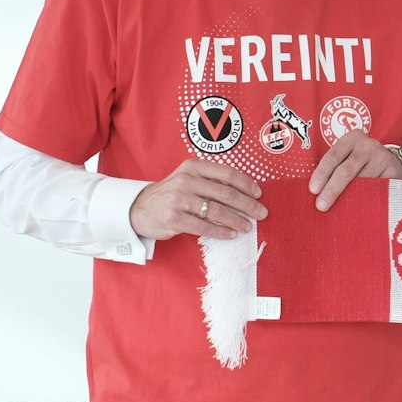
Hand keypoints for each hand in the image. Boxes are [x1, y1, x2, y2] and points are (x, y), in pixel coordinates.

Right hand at [130, 159, 264, 239]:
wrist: (139, 208)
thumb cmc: (172, 194)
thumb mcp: (189, 179)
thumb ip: (212, 182)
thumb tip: (246, 193)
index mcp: (193, 167)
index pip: (227, 174)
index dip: (247, 185)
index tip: (259, 194)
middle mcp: (186, 180)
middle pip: (226, 193)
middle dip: (248, 205)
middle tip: (261, 213)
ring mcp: (179, 200)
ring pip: (217, 211)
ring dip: (237, 220)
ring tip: (248, 226)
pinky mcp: (174, 219)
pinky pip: (205, 227)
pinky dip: (221, 231)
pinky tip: (231, 234)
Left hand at [309, 130, 401, 211]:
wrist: (393, 164)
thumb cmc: (362, 164)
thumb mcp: (348, 158)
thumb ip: (334, 169)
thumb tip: (315, 193)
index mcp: (352, 139)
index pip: (333, 157)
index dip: (321, 174)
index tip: (313, 190)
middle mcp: (368, 145)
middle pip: (346, 170)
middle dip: (331, 189)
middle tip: (321, 206)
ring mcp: (383, 157)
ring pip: (361, 182)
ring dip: (349, 198)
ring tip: (340, 211)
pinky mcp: (394, 171)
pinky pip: (376, 189)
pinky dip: (366, 200)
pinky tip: (358, 208)